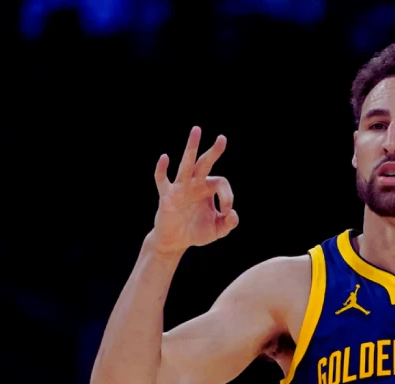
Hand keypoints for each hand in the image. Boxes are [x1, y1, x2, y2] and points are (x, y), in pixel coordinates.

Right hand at [149, 126, 237, 254]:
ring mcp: (180, 188)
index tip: (226, 212)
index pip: (221, 183)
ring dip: (192, 148)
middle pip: (205, 163)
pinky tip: (164, 157)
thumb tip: (232, 213)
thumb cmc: (196, 232)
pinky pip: (162, 180)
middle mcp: (195, 184)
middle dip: (214, 152)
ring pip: (186, 165)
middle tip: (223, 138)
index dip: (228, 196)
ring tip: (197, 130)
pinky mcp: (167, 196)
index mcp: (208, 189)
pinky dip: (162, 169)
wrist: (175, 241)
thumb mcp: (217, 230)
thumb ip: (229, 223)